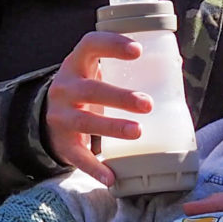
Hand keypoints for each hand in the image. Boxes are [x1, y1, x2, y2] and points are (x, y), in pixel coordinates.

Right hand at [43, 30, 152, 187]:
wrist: (46, 117)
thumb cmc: (86, 88)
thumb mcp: (96, 73)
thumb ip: (127, 69)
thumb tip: (176, 66)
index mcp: (77, 64)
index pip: (90, 45)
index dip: (112, 45)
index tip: (138, 50)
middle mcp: (65, 87)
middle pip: (91, 89)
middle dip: (120, 96)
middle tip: (147, 104)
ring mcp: (60, 115)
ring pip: (84, 121)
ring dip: (112, 126)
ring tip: (137, 131)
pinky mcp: (62, 142)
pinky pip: (78, 156)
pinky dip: (94, 167)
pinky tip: (111, 177)